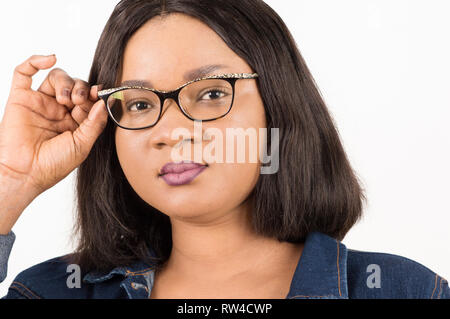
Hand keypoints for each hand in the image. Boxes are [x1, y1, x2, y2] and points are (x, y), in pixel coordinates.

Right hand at [0, 54, 107, 198]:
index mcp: (76, 121)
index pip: (90, 99)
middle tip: (79, 101)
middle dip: (82, 89)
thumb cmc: (54, 164)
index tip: (100, 94)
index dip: (95, 95)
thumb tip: (104, 103)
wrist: (26, 173)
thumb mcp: (83, 145)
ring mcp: (40, 103)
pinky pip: (24, 73)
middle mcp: (59, 110)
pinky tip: (50, 59)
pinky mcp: (21, 99)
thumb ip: (95, 123)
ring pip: (57, 77)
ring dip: (66, 82)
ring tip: (65, 98)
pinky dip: (35, 61)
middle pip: (76, 86)